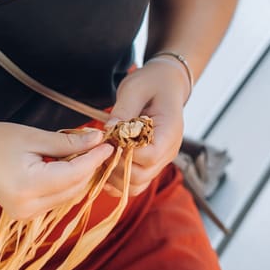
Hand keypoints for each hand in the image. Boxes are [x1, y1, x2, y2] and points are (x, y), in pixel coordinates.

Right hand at [0, 121, 113, 219]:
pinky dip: (67, 182)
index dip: (95, 158)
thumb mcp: (31, 137)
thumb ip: (67, 142)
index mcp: (29, 187)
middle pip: (76, 188)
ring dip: (80, 175)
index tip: (109, 143)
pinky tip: (68, 163)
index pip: (75, 174)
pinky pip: (57, 198)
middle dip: (91, 167)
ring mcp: (27, 215)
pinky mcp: (26, 214)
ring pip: (69, 195)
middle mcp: (29, 208)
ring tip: (85, 151)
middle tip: (99, 144)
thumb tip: (98, 140)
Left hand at [103, 60, 188, 196]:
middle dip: (115, 165)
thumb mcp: (135, 89)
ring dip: (114, 176)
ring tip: (101, 156)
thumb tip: (109, 129)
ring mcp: (160, 160)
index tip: (108, 139)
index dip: (124, 152)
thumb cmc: (151, 83)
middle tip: (100, 148)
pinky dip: (118, 180)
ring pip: (137, 185)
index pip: (149, 156)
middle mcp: (168, 152)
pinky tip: (105, 165)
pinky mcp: (150, 164)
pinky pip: (135, 183)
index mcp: (170, 132)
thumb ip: (123, 110)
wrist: (165, 84)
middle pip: (141, 176)